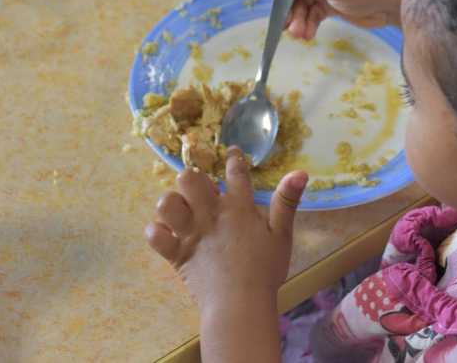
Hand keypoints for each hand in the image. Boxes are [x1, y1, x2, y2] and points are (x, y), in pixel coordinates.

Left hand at [145, 147, 308, 312]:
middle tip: (201, 190)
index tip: (231, 151)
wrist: (240, 304)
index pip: (235, 172)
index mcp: (238, 207)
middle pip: (190, 179)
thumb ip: (287, 201)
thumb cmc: (265, 270)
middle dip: (193, 178)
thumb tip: (300, 172)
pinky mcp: (176, 254)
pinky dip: (158, 232)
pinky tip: (167, 234)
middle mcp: (210, 214)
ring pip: (167, 202)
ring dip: (172, 203)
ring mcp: (190, 233)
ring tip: (182, 211)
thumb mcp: (282, 235)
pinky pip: (155, 235)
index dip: (234, 158)